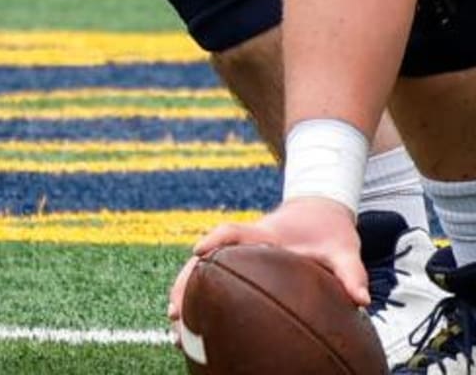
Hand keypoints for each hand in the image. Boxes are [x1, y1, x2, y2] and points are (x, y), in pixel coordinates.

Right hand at [168, 198, 366, 344]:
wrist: (319, 210)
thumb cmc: (330, 231)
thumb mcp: (345, 248)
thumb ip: (351, 271)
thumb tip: (361, 300)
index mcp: (265, 235)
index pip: (233, 233)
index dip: (214, 241)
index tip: (198, 253)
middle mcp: (245, 244)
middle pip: (205, 259)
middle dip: (186, 281)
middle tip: (174, 310)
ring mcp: (240, 255)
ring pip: (204, 271)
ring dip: (186, 292)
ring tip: (175, 324)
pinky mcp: (242, 265)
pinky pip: (216, 280)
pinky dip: (201, 298)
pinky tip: (195, 324)